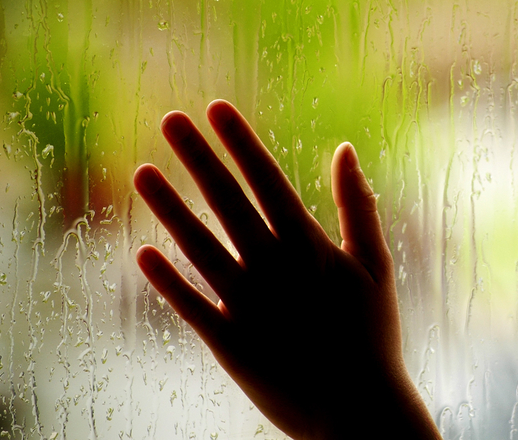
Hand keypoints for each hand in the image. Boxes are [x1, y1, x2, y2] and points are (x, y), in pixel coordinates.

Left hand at [133, 100, 438, 439]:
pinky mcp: (228, 344)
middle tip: (170, 119)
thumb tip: (346, 148)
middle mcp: (274, 268)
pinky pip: (189, 305)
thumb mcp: (376, 265)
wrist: (358, 413)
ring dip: (169, 207)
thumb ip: (358, 204)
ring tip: (142, 172)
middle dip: (198, 157)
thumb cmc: (372, 336)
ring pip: (200, 246)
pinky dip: (166, 280)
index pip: (267, 180)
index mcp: (310, 246)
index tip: (216, 107)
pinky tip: (143, 251)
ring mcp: (247, 306)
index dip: (240, 142)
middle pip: (227, 201)